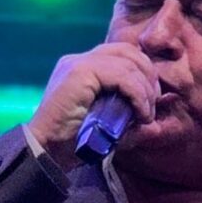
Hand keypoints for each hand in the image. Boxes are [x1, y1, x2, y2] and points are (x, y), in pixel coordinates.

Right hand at [28, 43, 164, 170]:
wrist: (46, 151)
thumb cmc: (73, 144)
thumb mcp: (109, 131)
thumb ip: (130, 125)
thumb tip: (155, 127)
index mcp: (84, 68)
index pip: (122, 54)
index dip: (143, 72)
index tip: (151, 101)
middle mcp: (79, 60)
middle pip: (128, 51)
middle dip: (148, 76)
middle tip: (152, 105)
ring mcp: (78, 63)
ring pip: (127, 62)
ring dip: (144, 89)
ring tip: (146, 114)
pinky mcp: (79, 72)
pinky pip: (120, 75)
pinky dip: (137, 93)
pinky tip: (140, 113)